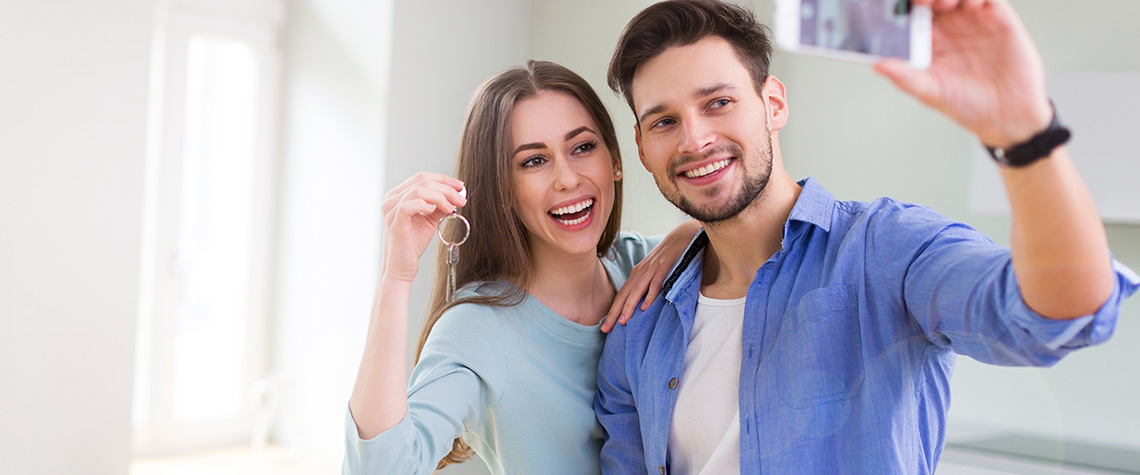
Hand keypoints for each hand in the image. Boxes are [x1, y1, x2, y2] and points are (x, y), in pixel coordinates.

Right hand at [381, 172, 466, 282]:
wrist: (402, 267)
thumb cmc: (412, 245)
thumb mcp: (429, 220)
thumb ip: (440, 206)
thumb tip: (456, 196)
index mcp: (398, 196)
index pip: (422, 177)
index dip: (444, 180)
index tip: (460, 187)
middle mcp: (392, 200)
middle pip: (422, 181)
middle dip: (446, 188)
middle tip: (461, 199)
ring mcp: (391, 210)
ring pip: (418, 190)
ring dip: (440, 196)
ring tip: (451, 208)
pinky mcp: (394, 222)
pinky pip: (408, 205)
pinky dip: (425, 204)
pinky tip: (435, 211)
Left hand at [601, 220, 701, 332]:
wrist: (682, 238)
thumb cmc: (668, 257)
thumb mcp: (654, 271)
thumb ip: (647, 285)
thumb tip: (642, 304)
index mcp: (637, 274)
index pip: (621, 295)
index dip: (612, 311)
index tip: (605, 327)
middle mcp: (640, 272)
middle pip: (624, 295)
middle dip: (614, 313)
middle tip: (605, 329)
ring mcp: (652, 269)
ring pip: (637, 291)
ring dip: (629, 307)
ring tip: (622, 322)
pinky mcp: (665, 268)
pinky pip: (656, 284)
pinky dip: (650, 296)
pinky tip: (645, 308)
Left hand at [874, 0, 1052, 147]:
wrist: (1006, 115)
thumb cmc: (966, 105)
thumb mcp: (930, 92)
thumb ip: (905, 77)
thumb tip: (878, 66)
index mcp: (928, 38)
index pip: (912, 10)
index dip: (905, 4)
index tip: (897, 4)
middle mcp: (949, 25)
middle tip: (923, 1)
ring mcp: (974, 18)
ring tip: (945, 3)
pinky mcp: (999, 17)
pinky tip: (972, 5)